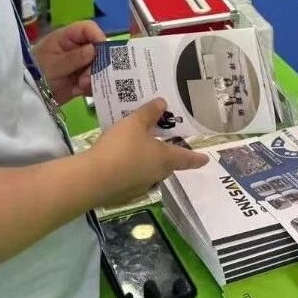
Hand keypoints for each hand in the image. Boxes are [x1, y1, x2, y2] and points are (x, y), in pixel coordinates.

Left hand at [32, 20, 106, 105]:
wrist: (27, 94)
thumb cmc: (36, 73)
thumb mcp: (54, 65)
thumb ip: (74, 57)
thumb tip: (94, 49)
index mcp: (67, 38)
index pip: (87, 28)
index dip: (97, 36)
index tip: (103, 52)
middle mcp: (76, 48)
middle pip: (97, 49)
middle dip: (96, 63)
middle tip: (87, 77)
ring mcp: (79, 64)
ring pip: (98, 66)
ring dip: (93, 77)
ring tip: (81, 87)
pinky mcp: (81, 78)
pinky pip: (94, 80)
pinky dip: (90, 87)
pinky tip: (78, 91)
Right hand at [85, 99, 208, 206]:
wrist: (92, 179)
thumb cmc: (121, 147)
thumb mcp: (135, 123)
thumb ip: (150, 113)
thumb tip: (163, 103)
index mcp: (164, 159)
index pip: (186, 158)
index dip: (196, 158)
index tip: (206, 160)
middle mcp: (156, 176)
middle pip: (167, 166)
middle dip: (168, 157)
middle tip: (166, 146)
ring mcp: (139, 188)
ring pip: (149, 173)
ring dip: (148, 164)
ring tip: (140, 150)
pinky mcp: (122, 194)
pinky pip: (131, 179)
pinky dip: (130, 170)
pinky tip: (120, 162)